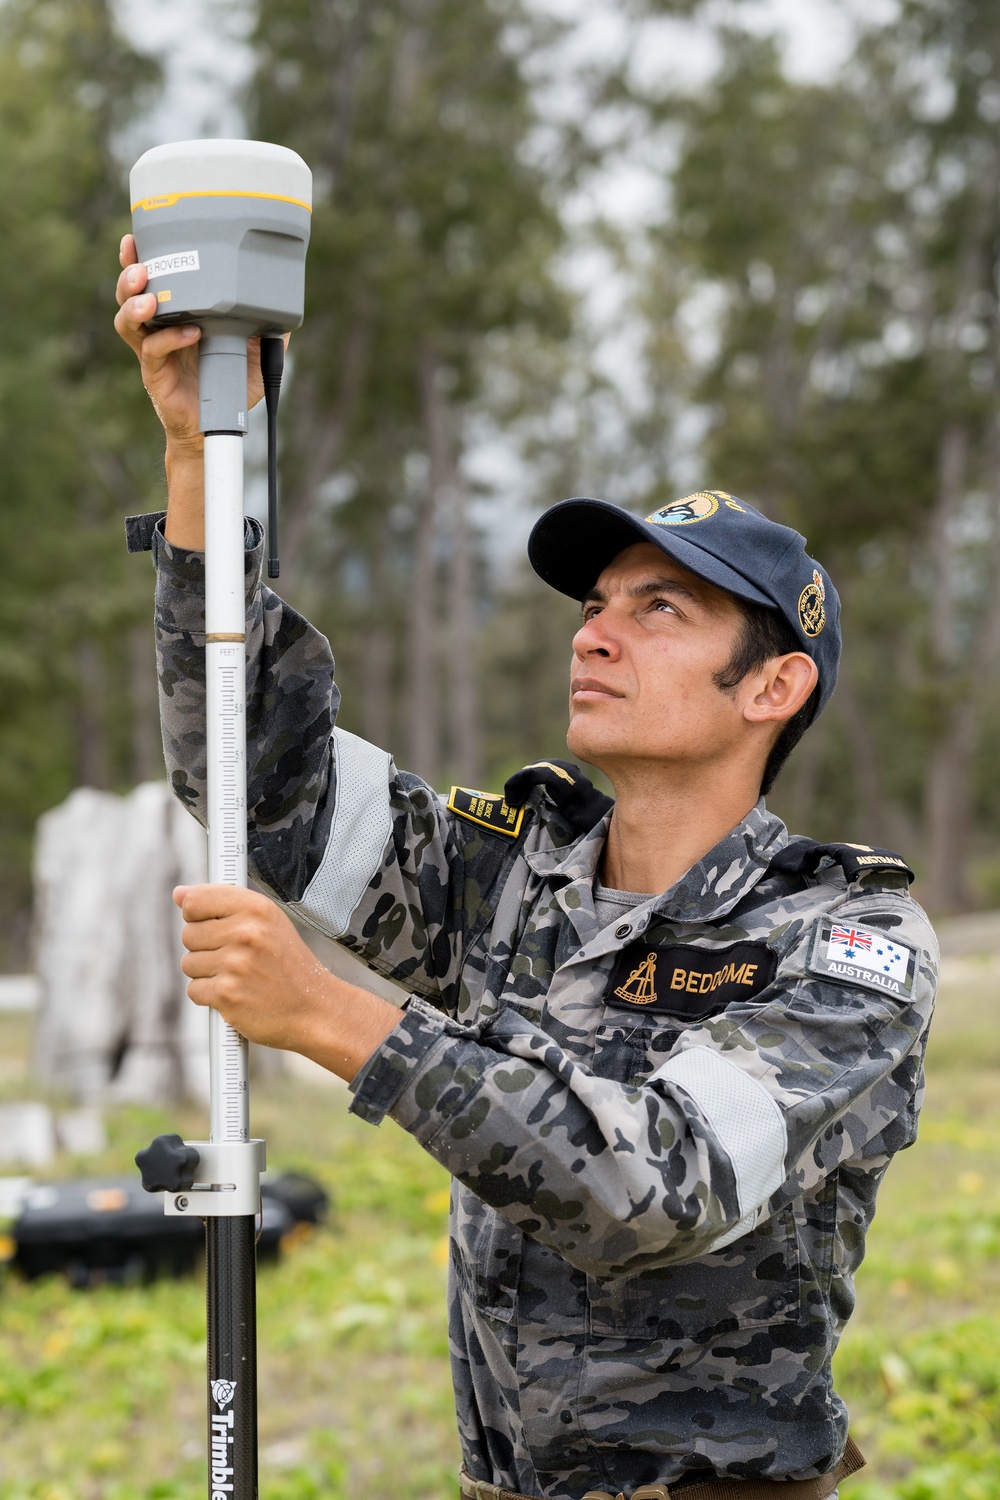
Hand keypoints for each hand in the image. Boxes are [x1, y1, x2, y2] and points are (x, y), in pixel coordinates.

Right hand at [113, 234, 266, 450]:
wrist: (217, 424)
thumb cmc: (228, 384)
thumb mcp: (254, 352)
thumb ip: (264, 328)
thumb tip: (283, 304)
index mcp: (174, 313)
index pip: (149, 280)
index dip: (137, 259)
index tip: (135, 238)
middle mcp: (157, 328)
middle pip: (127, 295)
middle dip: (128, 277)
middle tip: (140, 266)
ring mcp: (153, 352)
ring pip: (127, 323)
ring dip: (134, 306)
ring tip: (148, 297)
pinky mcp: (156, 375)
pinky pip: (154, 351)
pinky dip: (170, 339)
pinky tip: (189, 332)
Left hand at [173, 884, 400, 1081]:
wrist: (314, 1008)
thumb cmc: (287, 963)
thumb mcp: (267, 922)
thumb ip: (223, 903)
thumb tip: (179, 893)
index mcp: (256, 907)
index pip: (195, 900)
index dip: (196, 914)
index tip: (210, 924)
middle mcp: (246, 932)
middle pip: (188, 934)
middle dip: (205, 948)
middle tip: (235, 957)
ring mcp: (235, 964)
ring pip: (189, 963)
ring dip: (207, 974)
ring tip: (238, 977)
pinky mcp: (227, 994)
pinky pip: (194, 990)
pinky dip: (210, 996)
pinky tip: (236, 994)